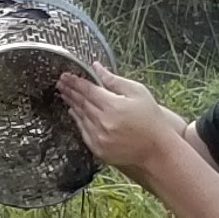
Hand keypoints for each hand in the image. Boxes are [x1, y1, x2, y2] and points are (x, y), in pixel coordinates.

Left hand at [56, 64, 181, 172]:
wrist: (158, 150)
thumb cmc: (151, 120)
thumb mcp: (138, 93)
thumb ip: (114, 80)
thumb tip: (97, 67)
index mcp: (113, 106)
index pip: (88, 90)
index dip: (75, 82)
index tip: (66, 76)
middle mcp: (103, 122)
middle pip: (81, 102)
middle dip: (69, 90)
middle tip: (61, 82)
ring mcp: (99, 137)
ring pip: (79, 116)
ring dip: (71, 104)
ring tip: (64, 94)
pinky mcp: (98, 149)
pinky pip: (83, 131)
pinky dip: (77, 120)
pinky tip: (73, 112)